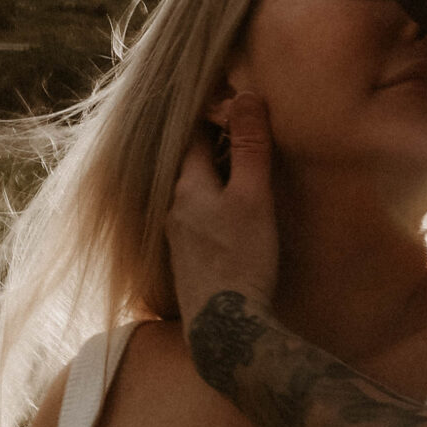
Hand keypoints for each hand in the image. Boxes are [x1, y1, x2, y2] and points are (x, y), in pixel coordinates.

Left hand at [167, 91, 279, 334]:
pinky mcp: (185, 264)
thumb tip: (246, 96)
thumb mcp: (253, 197)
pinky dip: (212, 209)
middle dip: (213, 149)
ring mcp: (175, 239)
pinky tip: (229, 221)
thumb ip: (250, 147)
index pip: (194, 136)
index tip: (230, 102)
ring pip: (192, 195)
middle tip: (239, 133)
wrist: (223, 330)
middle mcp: (173, 209)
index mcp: (187, 186)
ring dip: (213, 181)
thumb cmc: (241, 260)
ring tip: (239, 174)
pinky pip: (195, 222)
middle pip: (191, 166)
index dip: (213, 115)